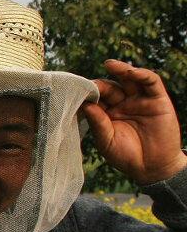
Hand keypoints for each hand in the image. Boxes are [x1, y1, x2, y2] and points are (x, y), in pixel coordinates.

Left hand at [82, 59, 183, 184]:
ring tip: (109, 64)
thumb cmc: (126, 156)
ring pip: (129, 79)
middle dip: (100, 84)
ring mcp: (140, 100)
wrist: (152, 167)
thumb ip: (98, 123)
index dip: (87, 94)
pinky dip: (141, 74)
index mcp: (107, 113)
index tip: (74, 91)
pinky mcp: (157, 99)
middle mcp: (122, 104)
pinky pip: (151, 82)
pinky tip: (130, 72)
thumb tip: (85, 106)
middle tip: (89, 83)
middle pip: (110, 87)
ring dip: (120, 69)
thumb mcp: (107, 141)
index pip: (96, 98)